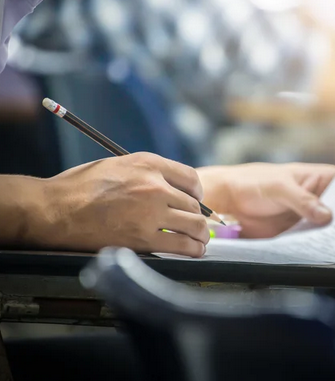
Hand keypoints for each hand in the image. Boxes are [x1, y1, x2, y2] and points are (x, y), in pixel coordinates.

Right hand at [33, 153, 208, 256]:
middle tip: (196, 225)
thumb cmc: (80, 187)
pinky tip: (194, 251)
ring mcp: (150, 212)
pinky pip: (182, 245)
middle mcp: (154, 185)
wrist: (54, 210)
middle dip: (198, 216)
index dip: (197, 192)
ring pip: (194, 224)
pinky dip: (193, 249)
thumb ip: (146, 172)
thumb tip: (170, 187)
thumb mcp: (118, 164)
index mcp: (147, 163)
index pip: (190, 177)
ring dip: (200, 234)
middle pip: (194, 204)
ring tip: (200, 240)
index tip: (194, 200)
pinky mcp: (143, 238)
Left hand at [198, 163, 334, 237]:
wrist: (228, 202)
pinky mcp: (300, 235)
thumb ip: (303, 201)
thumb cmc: (254, 183)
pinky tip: (328, 254)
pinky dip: (321, 248)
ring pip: (333, 229)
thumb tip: (327, 216)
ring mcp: (312, 218)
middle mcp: (321, 198)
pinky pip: (316, 242)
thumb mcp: (280, 187)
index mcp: (322, 178)